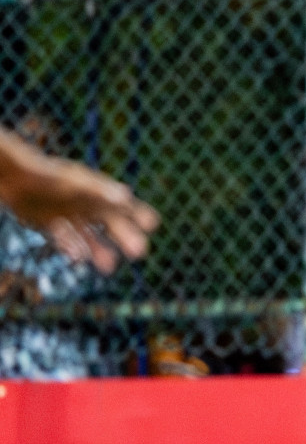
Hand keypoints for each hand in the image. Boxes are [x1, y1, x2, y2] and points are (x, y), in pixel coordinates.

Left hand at [0, 136, 158, 272]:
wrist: (10, 177)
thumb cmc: (44, 176)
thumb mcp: (74, 184)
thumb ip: (99, 191)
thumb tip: (127, 196)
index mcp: (93, 191)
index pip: (121, 202)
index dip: (138, 212)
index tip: (152, 224)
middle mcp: (82, 203)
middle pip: (109, 222)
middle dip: (125, 236)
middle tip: (140, 252)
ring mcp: (65, 213)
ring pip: (88, 235)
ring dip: (99, 250)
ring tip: (108, 267)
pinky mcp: (47, 222)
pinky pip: (64, 238)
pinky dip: (72, 247)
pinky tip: (77, 259)